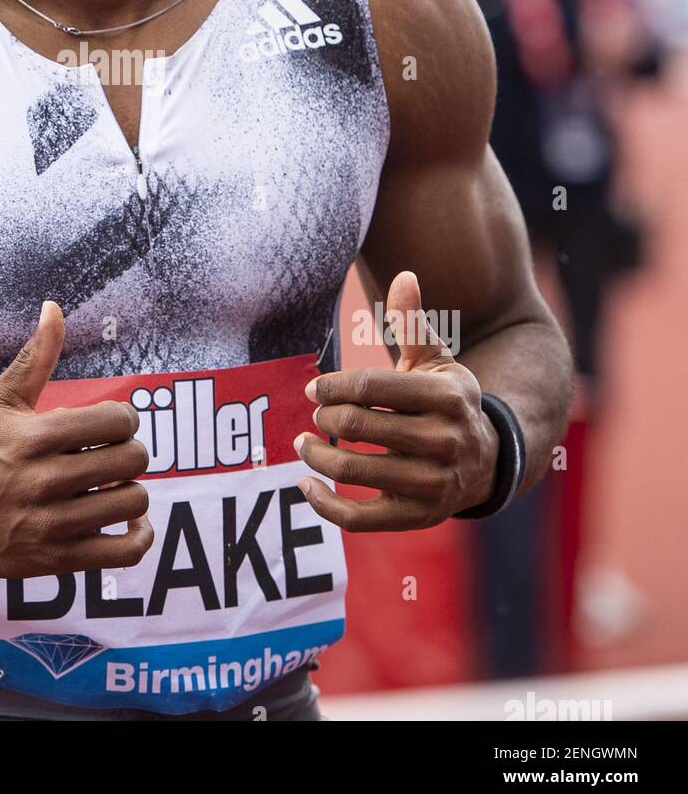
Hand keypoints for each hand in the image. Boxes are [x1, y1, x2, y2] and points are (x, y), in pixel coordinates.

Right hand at [0, 301, 153, 576]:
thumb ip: (35, 356)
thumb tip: (54, 307)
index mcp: (34, 438)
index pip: (116, 421)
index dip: (123, 418)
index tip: (109, 424)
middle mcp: (44, 482)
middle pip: (130, 460)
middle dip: (129, 452)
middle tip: (112, 453)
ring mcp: (50, 525)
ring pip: (131, 502)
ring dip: (130, 489)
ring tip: (112, 484)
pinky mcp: (54, 560)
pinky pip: (122, 552)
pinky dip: (138, 537)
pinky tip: (128, 521)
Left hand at [293, 271, 499, 530]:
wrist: (488, 460)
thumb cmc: (448, 401)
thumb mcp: (438, 360)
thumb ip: (414, 323)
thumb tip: (404, 275)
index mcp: (448, 397)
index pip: (373, 387)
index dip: (333, 385)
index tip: (314, 387)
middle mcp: (445, 443)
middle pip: (359, 427)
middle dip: (325, 418)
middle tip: (315, 414)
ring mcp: (433, 485)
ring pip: (354, 471)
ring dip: (316, 456)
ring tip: (304, 443)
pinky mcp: (418, 517)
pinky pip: (359, 518)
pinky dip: (324, 504)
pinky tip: (306, 484)